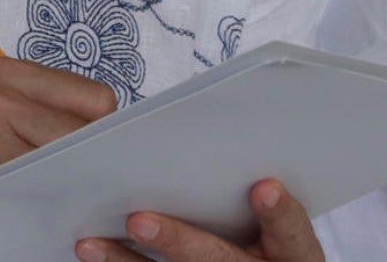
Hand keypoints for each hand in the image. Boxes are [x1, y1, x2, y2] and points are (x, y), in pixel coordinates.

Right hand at [0, 56, 117, 204]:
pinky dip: (31, 210)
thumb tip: (117, 137)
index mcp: (6, 74)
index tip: (101, 152)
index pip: (96, 102)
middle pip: (79, 139)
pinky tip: (26, 210)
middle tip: (88, 185)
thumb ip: (51, 110)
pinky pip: (19, 200)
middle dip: (88, 165)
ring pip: (54, 173)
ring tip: (55, 196)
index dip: (104, 132)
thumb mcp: (2, 104)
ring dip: (62, 190)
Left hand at [74, 179, 321, 261]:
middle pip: (219, 261)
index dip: (279, 212)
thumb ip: (268, 189)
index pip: (293, 233)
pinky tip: (94, 251)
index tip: (263, 186)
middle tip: (140, 219)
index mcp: (295, 253)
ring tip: (92, 242)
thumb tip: (235, 137)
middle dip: (178, 241)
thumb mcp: (288, 225)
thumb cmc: (277, 243)